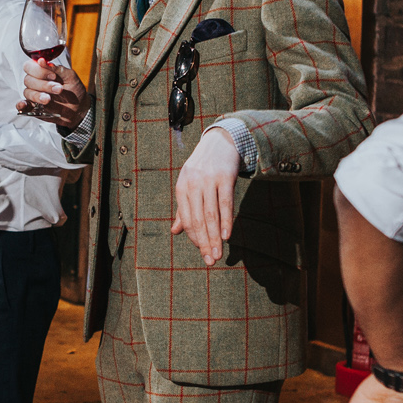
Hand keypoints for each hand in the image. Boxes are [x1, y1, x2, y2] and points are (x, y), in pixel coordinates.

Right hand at [21, 59, 90, 128]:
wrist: (80, 107)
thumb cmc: (74, 89)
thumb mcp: (70, 76)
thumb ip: (56, 68)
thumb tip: (41, 61)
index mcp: (42, 71)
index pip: (29, 66)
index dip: (38, 70)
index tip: (53, 76)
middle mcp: (36, 82)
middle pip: (28, 80)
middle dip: (43, 85)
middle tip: (58, 89)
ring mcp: (34, 95)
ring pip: (27, 92)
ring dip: (38, 95)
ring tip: (49, 99)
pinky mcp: (33, 108)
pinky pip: (22, 106)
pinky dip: (21, 105)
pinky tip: (24, 105)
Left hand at [172, 128, 240, 265]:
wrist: (221, 141)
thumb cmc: (203, 168)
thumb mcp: (189, 184)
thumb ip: (183, 209)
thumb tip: (175, 231)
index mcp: (182, 187)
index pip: (186, 219)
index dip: (194, 238)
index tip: (202, 252)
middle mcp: (193, 184)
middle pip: (198, 220)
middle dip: (204, 243)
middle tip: (210, 261)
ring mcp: (209, 180)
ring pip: (211, 214)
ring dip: (215, 237)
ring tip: (218, 254)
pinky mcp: (225, 177)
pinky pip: (226, 203)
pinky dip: (226, 221)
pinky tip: (227, 236)